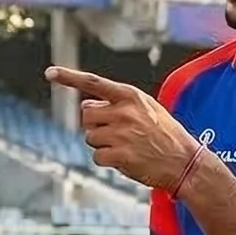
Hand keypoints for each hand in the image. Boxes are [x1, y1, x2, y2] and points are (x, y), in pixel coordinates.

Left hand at [45, 65, 208, 192]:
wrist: (185, 162)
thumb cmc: (166, 135)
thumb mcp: (147, 109)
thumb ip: (118, 103)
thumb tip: (87, 103)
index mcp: (131, 96)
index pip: (94, 83)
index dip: (69, 77)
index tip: (50, 72)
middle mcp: (124, 111)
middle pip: (86, 115)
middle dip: (95, 124)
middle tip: (116, 133)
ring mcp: (121, 133)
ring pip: (90, 137)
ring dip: (102, 144)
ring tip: (126, 146)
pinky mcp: (119, 155)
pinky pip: (97, 157)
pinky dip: (106, 161)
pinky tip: (125, 159)